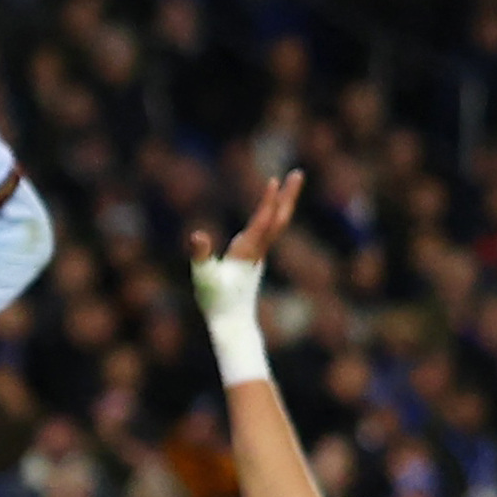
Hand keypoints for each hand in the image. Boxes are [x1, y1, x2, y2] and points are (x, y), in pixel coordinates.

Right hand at [189, 165, 293, 385]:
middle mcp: (258, 250)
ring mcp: (259, 254)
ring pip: (277, 224)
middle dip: (288, 196)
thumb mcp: (203, 278)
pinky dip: (274, 214)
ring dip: (284, 203)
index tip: (274, 180)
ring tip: (287, 185)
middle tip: (297, 173)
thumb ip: (201, 256)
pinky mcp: (255, 258)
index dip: (268, 201)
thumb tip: (198, 236)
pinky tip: (272, 210)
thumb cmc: (216, 301)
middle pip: (279, 219)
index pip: (262, 221)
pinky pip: (270, 230)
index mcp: (247, 252)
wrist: (232, 323)